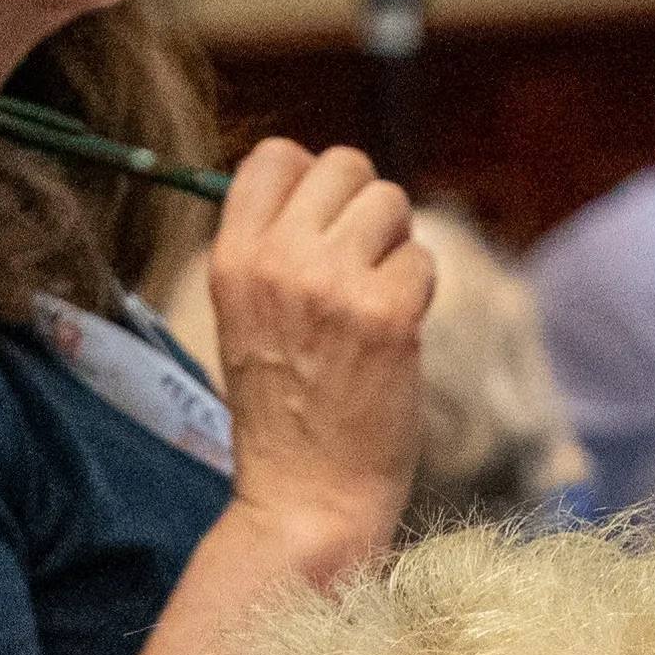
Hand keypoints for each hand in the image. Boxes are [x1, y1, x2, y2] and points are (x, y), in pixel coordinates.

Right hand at [202, 137, 430, 572]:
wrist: (306, 499)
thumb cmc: (282, 415)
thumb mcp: (246, 319)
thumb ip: (275, 250)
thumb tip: (329, 187)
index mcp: (232, 260)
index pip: (276, 155)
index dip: (310, 181)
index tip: (320, 227)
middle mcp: (278, 261)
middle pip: (344, 165)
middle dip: (363, 209)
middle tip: (357, 271)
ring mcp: (333, 285)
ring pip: (391, 204)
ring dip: (395, 249)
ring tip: (373, 307)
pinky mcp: (388, 314)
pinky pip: (422, 261)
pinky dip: (419, 296)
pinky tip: (393, 340)